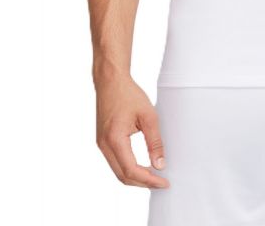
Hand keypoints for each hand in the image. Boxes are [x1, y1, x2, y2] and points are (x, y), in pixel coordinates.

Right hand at [95, 73, 169, 188]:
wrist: (110, 80)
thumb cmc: (128, 94)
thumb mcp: (148, 115)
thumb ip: (154, 141)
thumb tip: (160, 164)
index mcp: (114, 139)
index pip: (131, 170)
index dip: (149, 180)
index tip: (164, 182)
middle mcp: (104, 145)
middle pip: (122, 176)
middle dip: (142, 183)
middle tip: (161, 183)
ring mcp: (101, 144)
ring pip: (117, 171)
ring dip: (135, 177)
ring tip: (154, 176)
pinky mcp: (102, 141)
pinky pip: (115, 162)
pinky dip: (128, 168)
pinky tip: (142, 166)